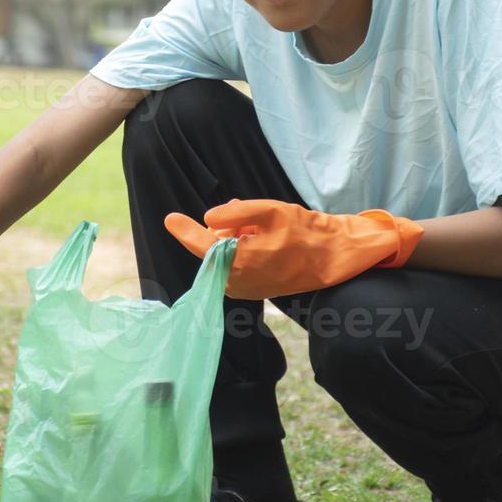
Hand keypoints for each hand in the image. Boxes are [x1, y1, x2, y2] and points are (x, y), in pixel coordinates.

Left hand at [164, 199, 424, 299]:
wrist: (331, 259)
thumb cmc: (304, 232)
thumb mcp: (272, 211)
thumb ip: (237, 212)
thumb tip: (207, 218)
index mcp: (241, 261)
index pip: (202, 246)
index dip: (185, 231)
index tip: (170, 218)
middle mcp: (237, 281)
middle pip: (213, 249)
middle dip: (223, 229)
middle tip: (244, 213)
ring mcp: (243, 289)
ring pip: (223, 256)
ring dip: (233, 239)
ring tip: (259, 227)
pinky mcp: (250, 291)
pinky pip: (233, 266)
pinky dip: (240, 250)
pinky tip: (260, 239)